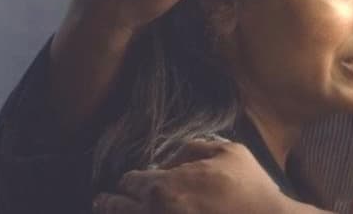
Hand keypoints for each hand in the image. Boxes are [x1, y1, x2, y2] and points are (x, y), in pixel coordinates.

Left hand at [92, 139, 316, 213]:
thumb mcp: (230, 152)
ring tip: (106, 208)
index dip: (129, 180)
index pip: (130, 181)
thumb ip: (196, 146)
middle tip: (103, 200)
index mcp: (165, 186)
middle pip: (117, 207)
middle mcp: (155, 212)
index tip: (128, 182)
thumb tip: (175, 154)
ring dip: (115, 212)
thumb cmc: (250, 188)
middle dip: (110, 201)